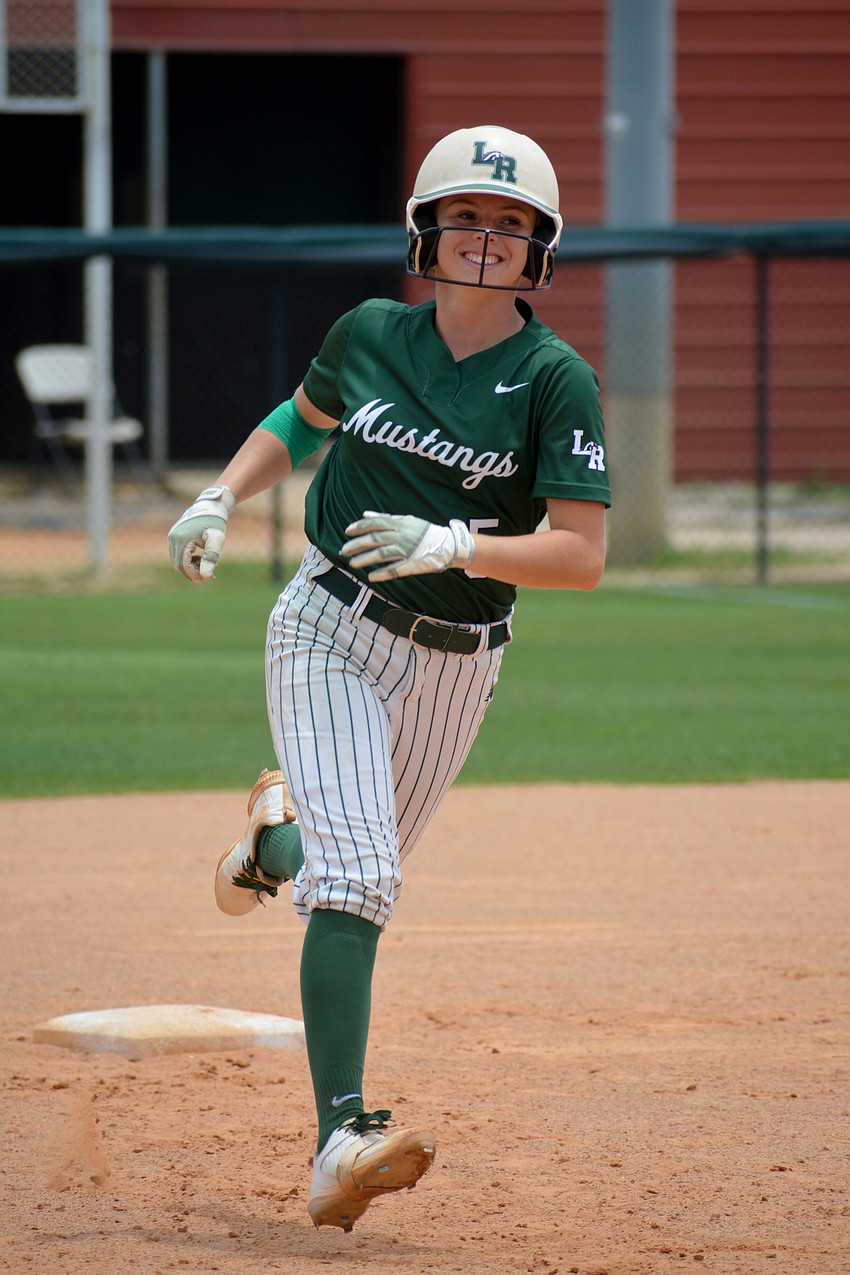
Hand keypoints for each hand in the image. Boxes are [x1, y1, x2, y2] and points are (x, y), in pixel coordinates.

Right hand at [167, 486, 235, 581]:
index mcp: (182, 539)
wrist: (211, 505)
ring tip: (206, 560)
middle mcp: (173, 538)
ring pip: (177, 562)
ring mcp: (171, 537)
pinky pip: (177, 555)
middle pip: (179, 566)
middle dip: (194, 571)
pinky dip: (188, 559)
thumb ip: (211, 557)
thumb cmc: (216, 521)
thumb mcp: (217, 539)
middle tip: (211, 571)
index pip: (183, 566)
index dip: (196, 575)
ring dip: (191, 566)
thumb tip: (205, 575)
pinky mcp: (173, 536)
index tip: (211, 576)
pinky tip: (200, 556)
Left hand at [341, 510, 474, 582]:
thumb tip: (365, 514)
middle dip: (357, 545)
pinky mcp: (412, 564)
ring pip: (381, 555)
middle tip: (344, 550)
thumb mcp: (406, 520)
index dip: (360, 527)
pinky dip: (382, 573)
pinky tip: (371, 576)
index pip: (375, 524)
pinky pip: (395, 569)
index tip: (347, 531)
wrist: (448, 544)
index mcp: (400, 524)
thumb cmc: (425, 531)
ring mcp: (406, 551)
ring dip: (365, 559)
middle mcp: (401, 536)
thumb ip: (385, 518)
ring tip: (353, 564)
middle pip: (375, 540)